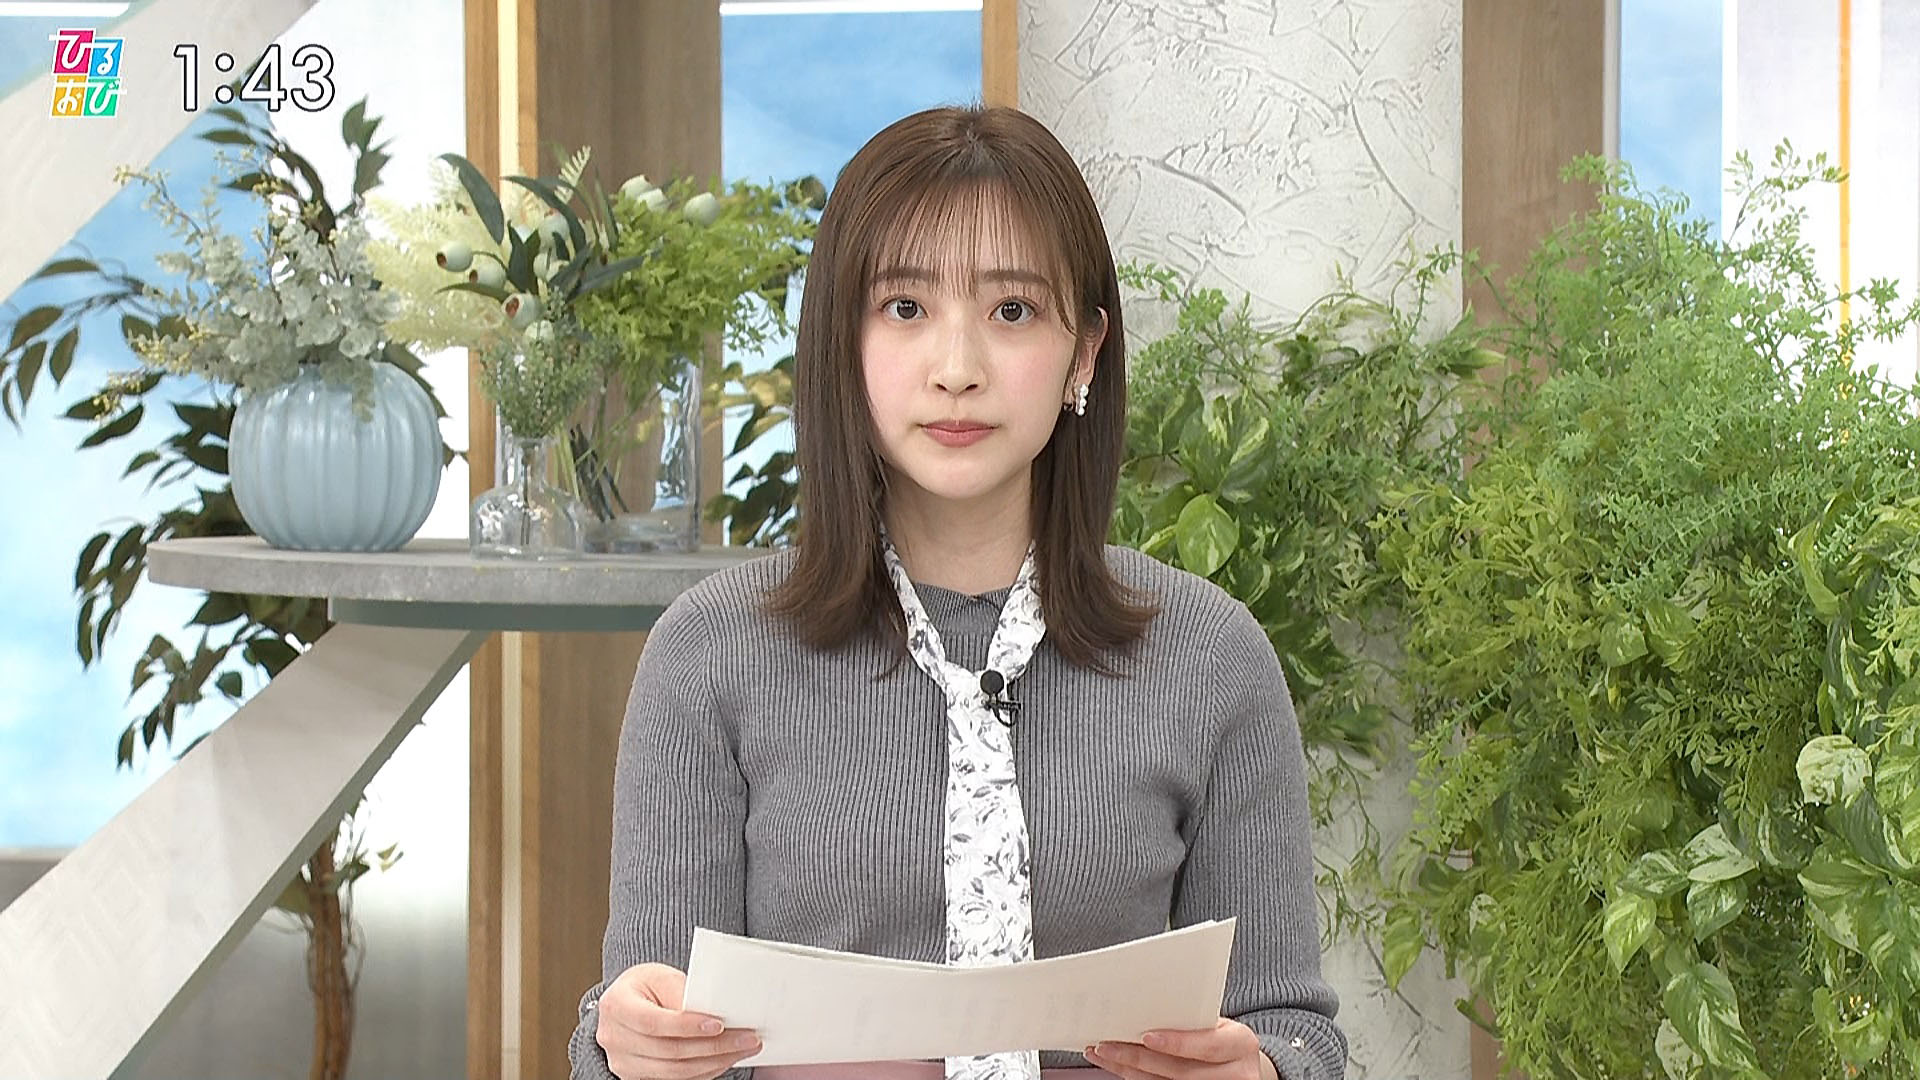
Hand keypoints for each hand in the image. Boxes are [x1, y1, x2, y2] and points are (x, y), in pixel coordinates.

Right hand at [596, 962, 762, 1079]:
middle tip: (747, 1038)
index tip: (719, 1024)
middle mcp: (614, 1038)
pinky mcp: (636, 1077)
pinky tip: (723, 1059)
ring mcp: (623, 1062)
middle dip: (713, 1047)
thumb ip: (682, 994)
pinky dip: (704, 1071)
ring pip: (675, 1072)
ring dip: (714, 1062)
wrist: (626, 1004)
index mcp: (616, 1006)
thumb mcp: (661, 977)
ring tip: (742, 1049)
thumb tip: (714, 1012)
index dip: (687, 1026)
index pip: (653, 1022)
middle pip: (668, 1051)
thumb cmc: (644, 987)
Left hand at [1084, 1018, 1276, 1079]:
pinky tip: (1118, 1066)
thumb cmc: (1223, 1035)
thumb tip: (1143, 1006)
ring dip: (1129, 1070)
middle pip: (1181, 1072)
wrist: (1241, 1063)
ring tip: (1103, 1054)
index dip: (1177, 1043)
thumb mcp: (1219, 1023)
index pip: (1208, 1046)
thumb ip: (1192, 1020)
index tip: (1146, 1036)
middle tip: (1107, 1044)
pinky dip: (1136, 1078)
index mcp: (1241, 1044)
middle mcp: (1236, 1074)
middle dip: (1139, 1058)